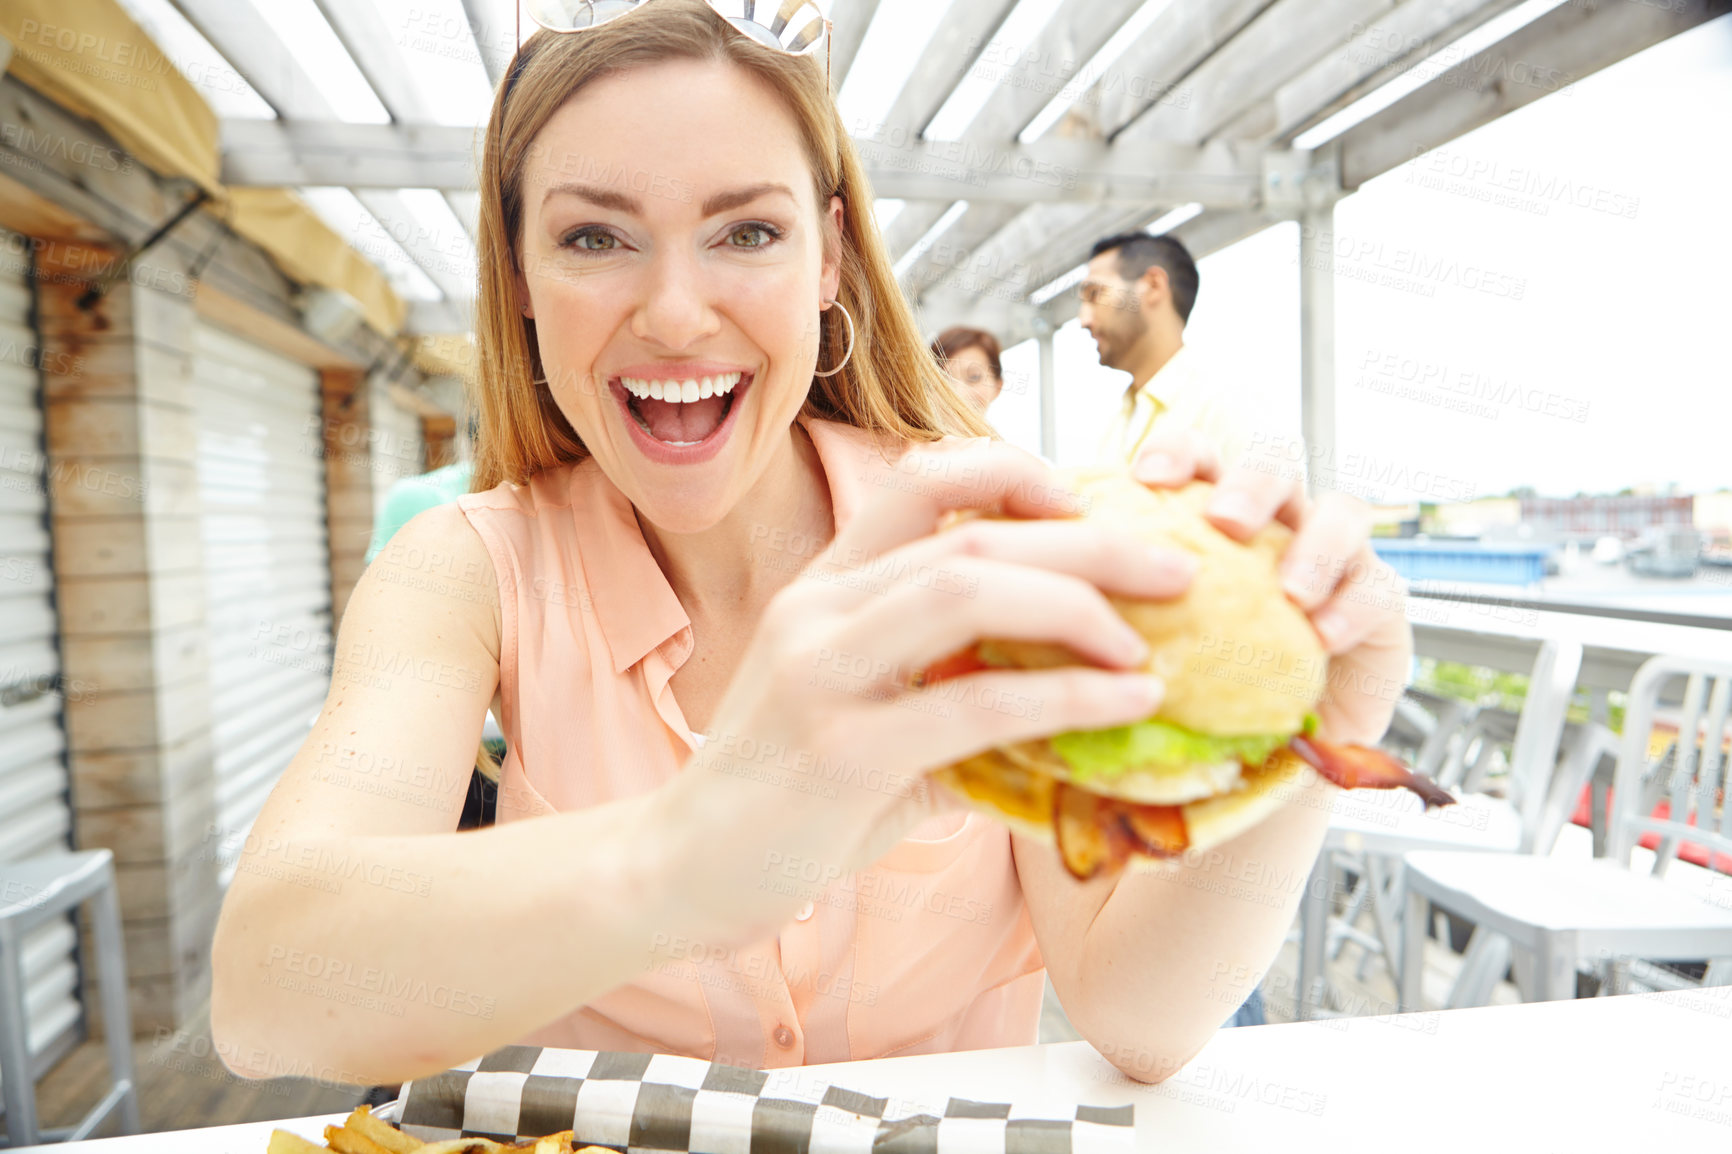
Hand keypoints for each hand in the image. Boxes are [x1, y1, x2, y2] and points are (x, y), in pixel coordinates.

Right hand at [659, 440, 1198, 943]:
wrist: (684, 869)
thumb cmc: (786, 790)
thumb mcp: (855, 703)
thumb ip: (936, 673)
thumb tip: (1062, 668)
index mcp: (824, 586)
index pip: (921, 481)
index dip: (1012, 471)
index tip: (1086, 502)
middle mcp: (819, 610)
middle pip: (971, 533)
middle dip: (1091, 540)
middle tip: (1178, 566)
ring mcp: (823, 674)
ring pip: (970, 590)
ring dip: (1082, 603)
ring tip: (1153, 637)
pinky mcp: (841, 751)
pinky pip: (975, 703)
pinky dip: (1067, 694)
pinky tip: (1126, 702)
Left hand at [1130, 430, 1412, 747]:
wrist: (1264, 755)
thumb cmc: (1195, 688)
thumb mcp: (1147, 639)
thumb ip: (1113, 603)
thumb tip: (1048, 581)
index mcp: (1214, 516)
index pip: (1199, 456)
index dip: (1177, 452)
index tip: (1145, 477)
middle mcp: (1278, 523)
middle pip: (1276, 466)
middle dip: (1252, 484)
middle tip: (1225, 522)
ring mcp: (1336, 559)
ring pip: (1343, 514)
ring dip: (1316, 546)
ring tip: (1291, 590)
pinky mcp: (1381, 605)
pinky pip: (1380, 589)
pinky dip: (1353, 608)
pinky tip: (1324, 636)